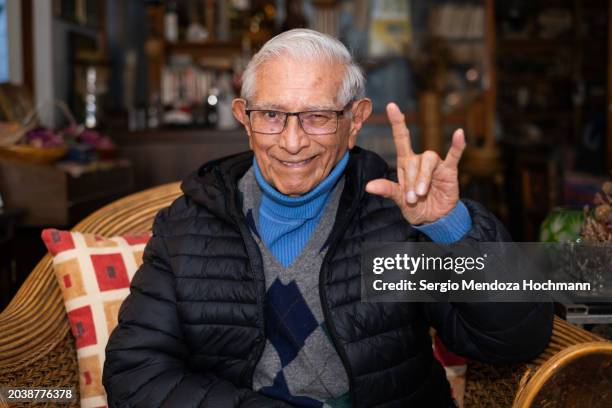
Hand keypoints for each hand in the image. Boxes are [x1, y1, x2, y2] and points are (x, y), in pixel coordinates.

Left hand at [365, 103, 465, 224]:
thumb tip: (369, 186)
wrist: (434, 218)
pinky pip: (454, 155)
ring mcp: (435, 164)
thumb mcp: (398, 200)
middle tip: (410, 198)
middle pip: (414, 160)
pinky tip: (459, 134)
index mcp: (405, 163)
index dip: (397, 122)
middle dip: (410, 180)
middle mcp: (420, 160)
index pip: (401, 138)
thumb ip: (387, 190)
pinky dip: (457, 145)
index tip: (392, 106)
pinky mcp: (449, 171)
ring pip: (429, 160)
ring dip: (424, 178)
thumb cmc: (415, 206)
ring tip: (420, 194)